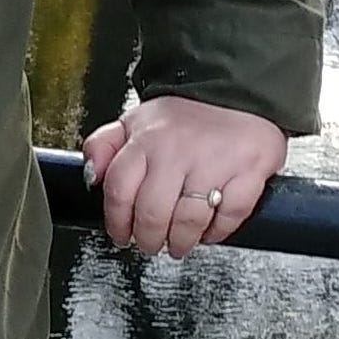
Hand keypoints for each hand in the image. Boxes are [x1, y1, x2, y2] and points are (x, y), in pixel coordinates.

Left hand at [81, 95, 285, 258]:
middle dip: (147, 239)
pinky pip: (229, 217)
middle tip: (150, 244)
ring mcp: (214, 163)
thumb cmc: (186, 117)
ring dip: (181, 242)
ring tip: (179, 243)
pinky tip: (210, 229)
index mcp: (146, 140)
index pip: (119, 191)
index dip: (116, 221)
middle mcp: (177, 151)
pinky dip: (217, 232)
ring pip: (189, 222)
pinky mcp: (248, 172)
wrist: (237, 94)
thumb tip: (90, 175)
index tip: (120, 234)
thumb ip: (105, 146)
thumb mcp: (136, 122)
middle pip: (152, 214)